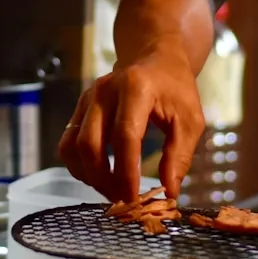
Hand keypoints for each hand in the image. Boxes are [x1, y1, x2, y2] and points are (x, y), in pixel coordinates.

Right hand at [58, 46, 204, 201]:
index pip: (124, 136)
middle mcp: (104, 91)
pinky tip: (99, 176)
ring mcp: (87, 98)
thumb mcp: (189, 120)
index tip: (134, 199)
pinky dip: (79, 166)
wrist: (155, 58)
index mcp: (136, 89)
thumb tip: (168, 194)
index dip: (126, 172)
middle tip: (123, 200)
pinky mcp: (79, 107)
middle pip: (90, 144)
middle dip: (103, 179)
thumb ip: (179, 157)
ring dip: (88, 176)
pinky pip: (68, 143)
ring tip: (112, 191)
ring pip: (73, 146)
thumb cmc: (175, 89)